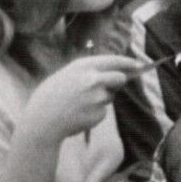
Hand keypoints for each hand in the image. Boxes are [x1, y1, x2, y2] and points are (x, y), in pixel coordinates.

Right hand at [21, 55, 136, 143]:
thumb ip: (89, 72)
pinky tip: (79, 114)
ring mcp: (98, 97)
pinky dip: (94, 113)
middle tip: (109, 86)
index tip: (138, 64)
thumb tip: (117, 73)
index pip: (113, 60)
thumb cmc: (51, 97)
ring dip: (100, 99)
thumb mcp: (66, 76)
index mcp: (83, 66)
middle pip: (120, 78)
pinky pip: (102, 111)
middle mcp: (94, 79)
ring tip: (78, 104)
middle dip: (119, 81)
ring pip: (109, 96)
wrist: (42, 121)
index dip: (127, 62)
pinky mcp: (100, 113)